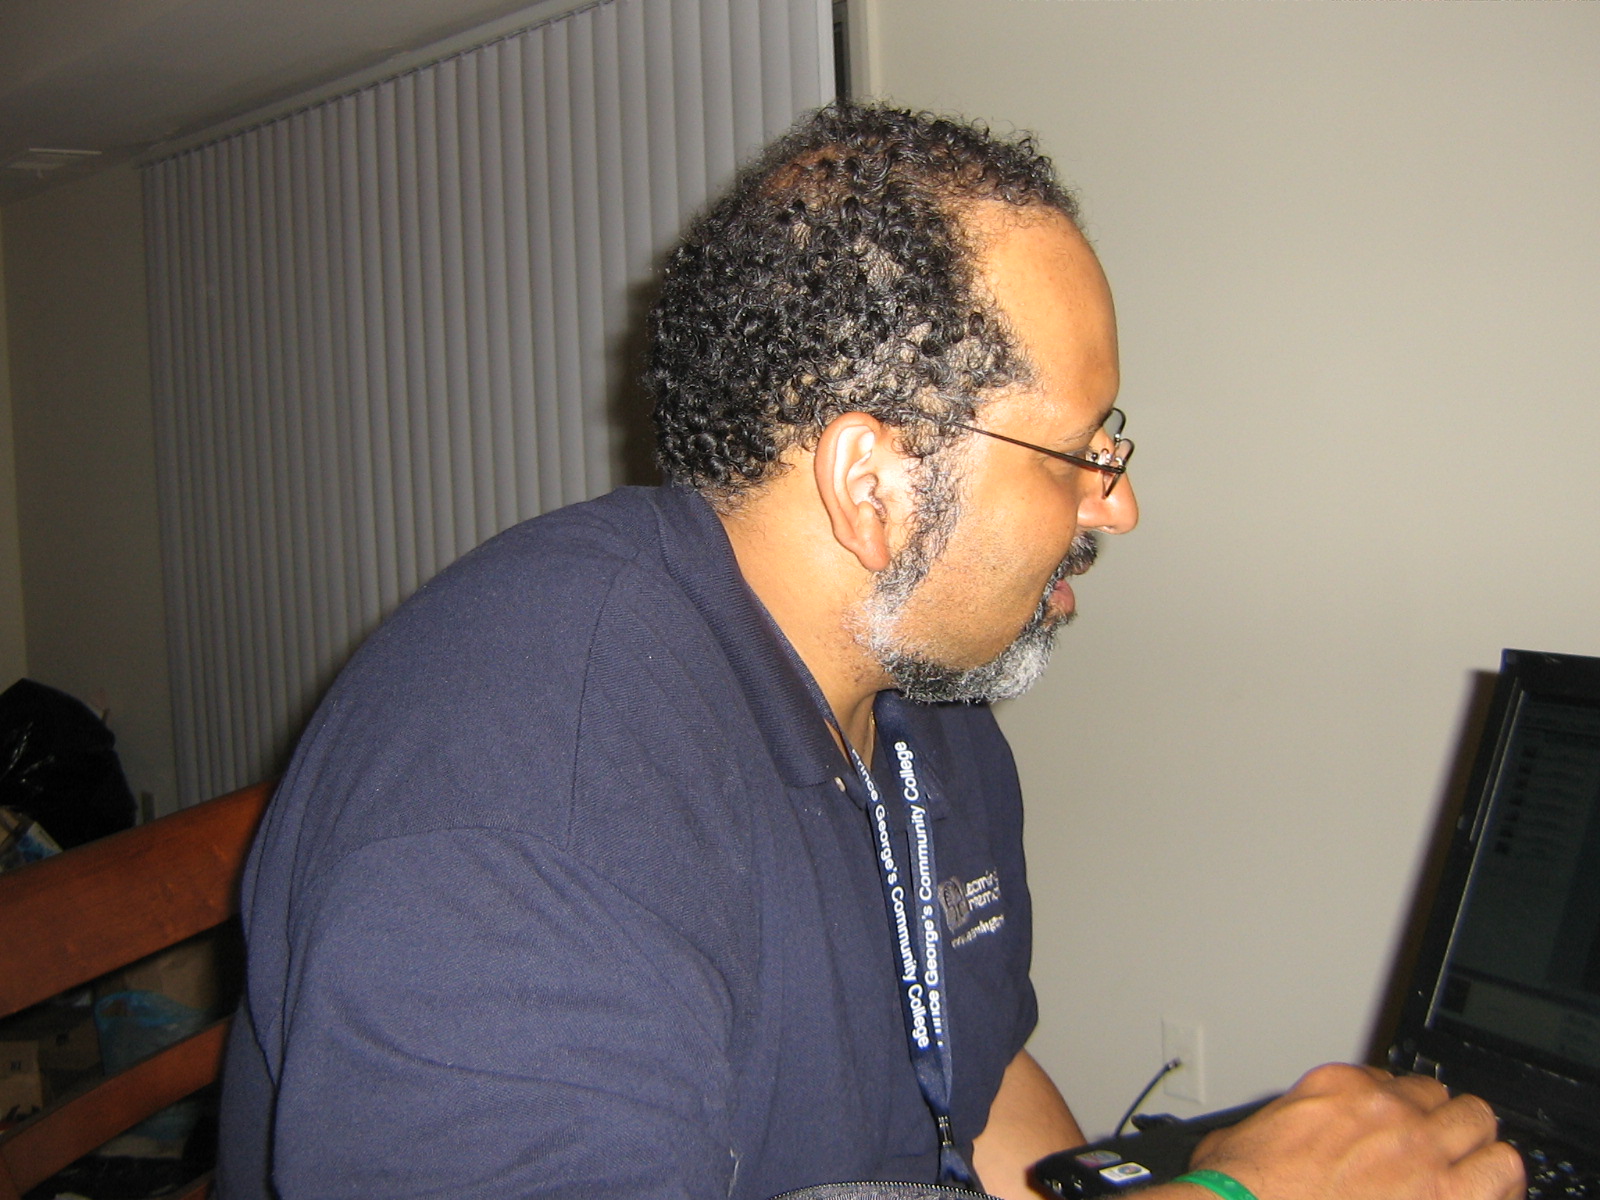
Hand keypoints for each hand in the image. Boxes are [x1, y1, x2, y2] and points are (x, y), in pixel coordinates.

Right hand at [1178, 1063, 1523, 1199]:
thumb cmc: (1238, 1191)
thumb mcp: (1239, 1137)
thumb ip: (1272, 1126)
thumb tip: (1267, 1137)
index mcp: (1336, 1089)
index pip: (1392, 1081)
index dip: (1396, 1110)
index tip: (1394, 1131)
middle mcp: (1385, 1110)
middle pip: (1443, 1097)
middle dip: (1442, 1124)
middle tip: (1436, 1150)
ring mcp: (1420, 1151)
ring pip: (1482, 1125)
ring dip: (1477, 1148)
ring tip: (1471, 1171)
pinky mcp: (1446, 1194)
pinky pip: (1502, 1174)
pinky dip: (1498, 1185)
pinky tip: (1484, 1196)